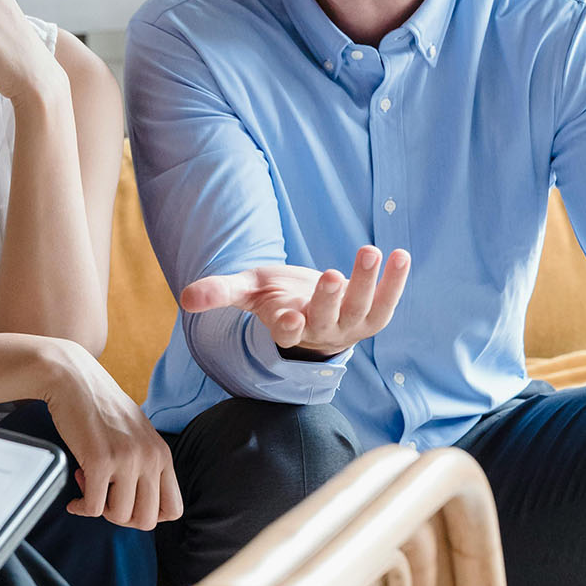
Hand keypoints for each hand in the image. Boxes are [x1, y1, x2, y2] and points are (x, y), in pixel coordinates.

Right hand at [41, 341, 182, 529]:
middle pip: (146, 520)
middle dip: (121, 518)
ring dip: (99, 510)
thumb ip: (145, 463)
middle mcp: (150, 457)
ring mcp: (127, 459)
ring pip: (119, 516)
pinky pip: (93, 508)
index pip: (173, 510)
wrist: (73, 378)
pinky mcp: (100, 460)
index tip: (127, 502)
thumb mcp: (135, 434)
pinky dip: (81, 509)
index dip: (148, 515)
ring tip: (87, 484)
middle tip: (105, 499)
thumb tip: (140, 504)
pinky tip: (74, 500)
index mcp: (162, 453)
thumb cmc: (99, 407)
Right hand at [181, 246, 409, 357]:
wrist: (310, 310)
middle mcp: (320, 332)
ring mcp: (348, 327)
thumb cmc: (275, 297)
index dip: (287, 326)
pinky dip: (395, 282)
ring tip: (371, 251)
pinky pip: (387, 303)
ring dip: (367, 283)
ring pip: (360, 311)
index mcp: (287, 327)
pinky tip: (401, 255)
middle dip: (328, 299)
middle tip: (329, 274)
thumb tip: (184, 297)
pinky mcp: (371, 317)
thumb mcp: (247, 291)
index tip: (286, 317)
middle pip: (325, 320)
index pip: (287, 333)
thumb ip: (218, 292)